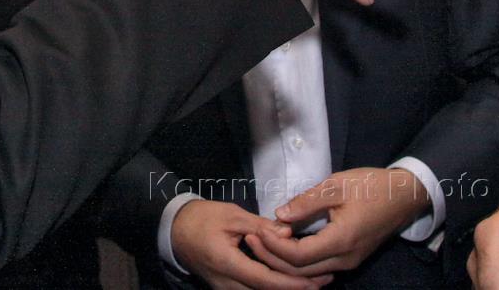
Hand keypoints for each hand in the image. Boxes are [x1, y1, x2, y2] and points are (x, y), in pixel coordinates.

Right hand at [171, 199, 329, 289]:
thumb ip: (260, 227)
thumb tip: (289, 234)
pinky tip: (290, 282)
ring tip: (314, 282)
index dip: (292, 283)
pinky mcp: (226, 289)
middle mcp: (226, 284)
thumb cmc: (202, 218)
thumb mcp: (232, 216)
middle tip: (324, 281)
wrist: (174, 229)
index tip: (316, 280)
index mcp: (227, 263)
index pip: (265, 280)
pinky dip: (273, 289)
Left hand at [248, 168, 429, 277]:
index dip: (274, 247)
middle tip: (251, 240)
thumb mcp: (335, 186)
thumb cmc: (370, 186)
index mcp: (341, 240)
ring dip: (284, 262)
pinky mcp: (350, 258)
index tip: (256, 231)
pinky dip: (298, 262)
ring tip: (263, 243)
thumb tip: (279, 215)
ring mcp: (349, 261)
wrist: (403, 196)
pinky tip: (285, 246)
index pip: (298, 256)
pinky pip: (319, 268)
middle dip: (272, 258)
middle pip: (300, 271)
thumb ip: (306, 202)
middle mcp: (345, 258)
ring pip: (310, 273)